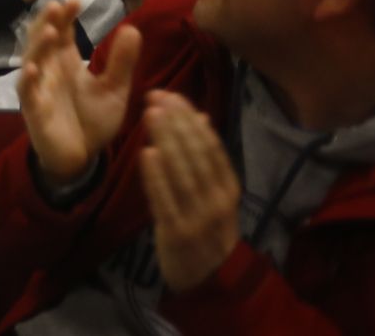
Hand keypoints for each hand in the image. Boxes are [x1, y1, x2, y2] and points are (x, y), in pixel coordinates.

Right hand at [17, 0, 140, 184]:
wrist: (83, 157)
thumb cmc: (93, 119)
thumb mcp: (114, 89)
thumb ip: (121, 62)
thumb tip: (132, 27)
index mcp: (66, 61)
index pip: (63, 31)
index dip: (66, 15)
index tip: (77, 0)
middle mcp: (49, 69)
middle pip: (43, 39)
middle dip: (48, 22)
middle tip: (58, 6)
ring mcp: (39, 89)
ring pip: (33, 61)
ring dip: (39, 46)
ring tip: (51, 32)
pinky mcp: (34, 111)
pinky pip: (27, 93)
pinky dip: (27, 80)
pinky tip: (32, 69)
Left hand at [140, 91, 241, 291]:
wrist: (210, 279)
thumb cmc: (207, 226)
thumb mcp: (214, 192)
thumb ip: (206, 157)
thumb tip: (201, 116)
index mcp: (228, 187)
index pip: (211, 146)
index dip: (191, 119)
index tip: (171, 95)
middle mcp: (218, 200)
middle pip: (197, 155)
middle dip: (176, 123)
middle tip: (155, 96)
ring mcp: (198, 218)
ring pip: (182, 174)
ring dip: (167, 142)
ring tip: (150, 115)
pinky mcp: (177, 233)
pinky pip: (165, 201)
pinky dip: (156, 177)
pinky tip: (146, 154)